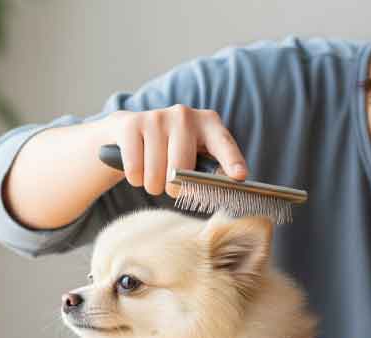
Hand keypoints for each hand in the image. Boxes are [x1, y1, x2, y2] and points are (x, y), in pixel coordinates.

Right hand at [103, 105, 248, 196]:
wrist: (130, 130)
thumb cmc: (171, 149)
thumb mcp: (196, 154)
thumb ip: (212, 170)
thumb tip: (228, 186)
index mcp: (208, 123)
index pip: (223, 143)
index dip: (232, 161)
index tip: (240, 176)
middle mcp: (184, 115)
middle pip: (181, 170)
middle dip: (174, 189)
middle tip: (170, 185)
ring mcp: (157, 117)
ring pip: (155, 174)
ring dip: (152, 185)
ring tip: (153, 176)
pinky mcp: (132, 124)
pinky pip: (135, 169)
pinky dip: (135, 178)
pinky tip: (138, 168)